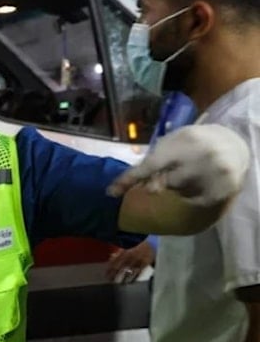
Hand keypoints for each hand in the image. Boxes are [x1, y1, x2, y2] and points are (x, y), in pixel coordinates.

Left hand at [106, 240, 154, 282]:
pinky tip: (130, 283)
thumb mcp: (127, 249)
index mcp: (125, 253)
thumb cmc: (137, 249)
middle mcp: (130, 257)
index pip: (115, 262)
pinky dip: (134, 278)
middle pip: (120, 267)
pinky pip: (138, 273)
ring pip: (129, 271)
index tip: (105, 275)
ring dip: (123, 278)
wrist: (152, 245)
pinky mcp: (145, 265)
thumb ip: (118, 253)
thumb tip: (110, 256)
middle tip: (110, 280)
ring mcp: (138, 261)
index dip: (109, 269)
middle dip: (114, 274)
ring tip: (119, 284)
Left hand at [108, 125, 249, 205]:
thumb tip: (142, 187)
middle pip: (162, 183)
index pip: (150, 164)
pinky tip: (201, 180)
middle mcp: (199, 157)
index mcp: (184, 141)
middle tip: (177, 167)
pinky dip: (190, 193)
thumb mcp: (173, 141)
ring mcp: (212, 175)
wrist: (231, 145)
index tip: (110, 192)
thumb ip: (154, 160)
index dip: (129, 178)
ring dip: (177, 185)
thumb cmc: (192, 143)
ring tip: (193, 170)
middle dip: (162, 179)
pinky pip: (190, 201)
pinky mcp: (220, 192)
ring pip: (176, 191)